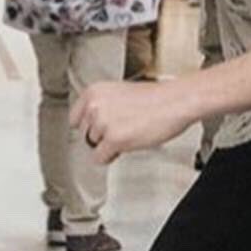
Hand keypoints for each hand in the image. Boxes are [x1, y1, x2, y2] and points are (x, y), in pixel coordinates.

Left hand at [70, 78, 197, 164]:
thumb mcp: (119, 93)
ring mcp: (102, 123)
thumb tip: (94, 124)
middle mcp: (94, 106)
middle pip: (84, 134)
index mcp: (93, 92)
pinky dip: (111, 157)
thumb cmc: (155, 98)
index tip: (96, 131)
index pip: (75, 118)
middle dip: (101, 136)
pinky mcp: (113, 139)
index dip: (90, 126)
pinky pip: (100, 158)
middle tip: (121, 131)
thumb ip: (102, 106)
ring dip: (109, 145)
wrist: (175, 101)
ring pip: (93, 146)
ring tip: (128, 135)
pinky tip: (125, 146)